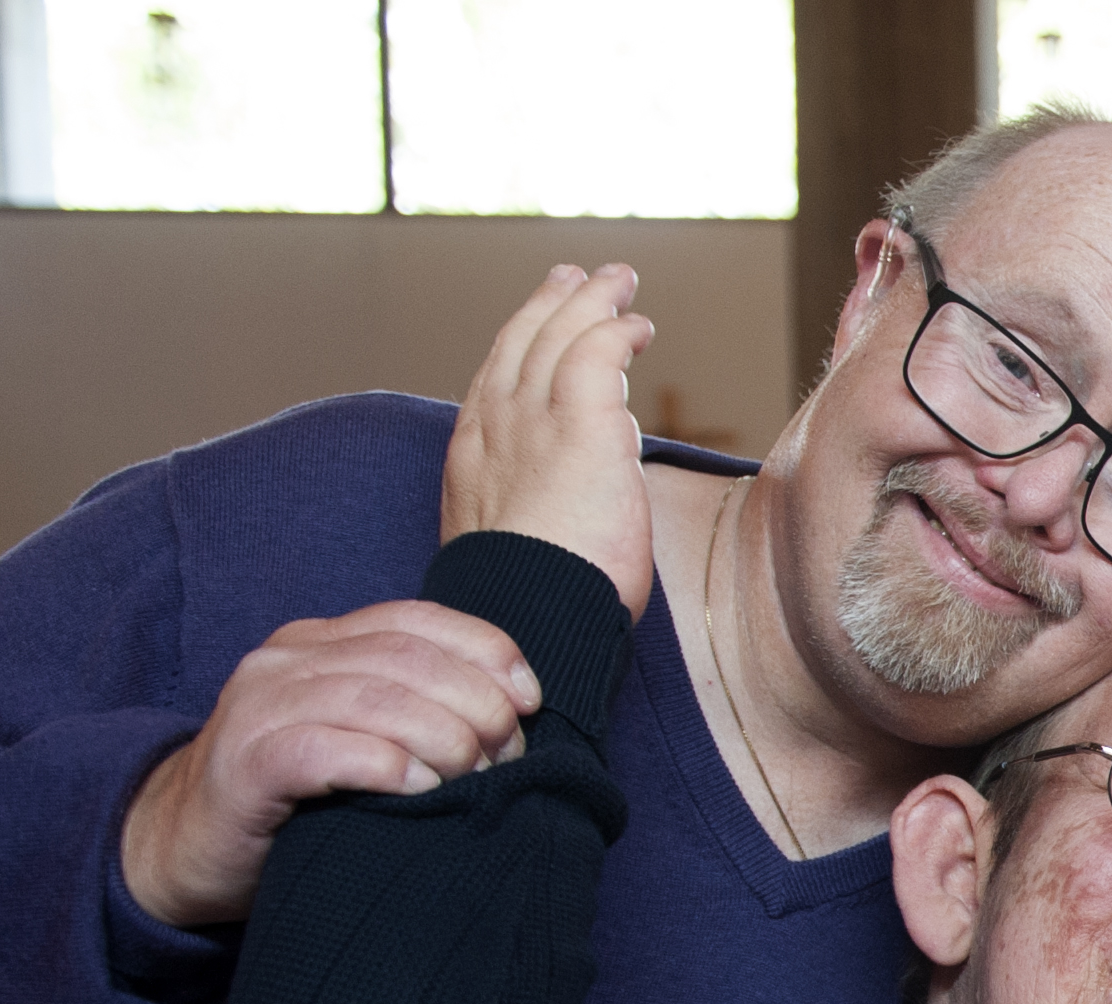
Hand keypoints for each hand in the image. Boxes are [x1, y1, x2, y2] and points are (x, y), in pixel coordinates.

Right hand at [121, 602, 540, 927]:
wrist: (185, 851)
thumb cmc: (295, 802)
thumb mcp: (357, 739)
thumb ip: (411, 713)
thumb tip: (512, 725)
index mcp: (323, 642)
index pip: (417, 619)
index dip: (485, 650)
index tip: (530, 699)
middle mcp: (289, 660)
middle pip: (405, 658)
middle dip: (474, 701)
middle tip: (506, 754)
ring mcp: (260, 707)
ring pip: (371, 697)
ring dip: (440, 734)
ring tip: (474, 773)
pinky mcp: (243, 764)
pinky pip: (320, 750)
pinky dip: (382, 765)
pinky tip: (420, 789)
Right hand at [442, 263, 656, 619]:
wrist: (524, 617)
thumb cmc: (528, 607)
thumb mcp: (511, 552)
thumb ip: (532, 517)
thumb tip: (569, 517)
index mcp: (472, 459)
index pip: (495, 382)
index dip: (520, 345)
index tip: (540, 324)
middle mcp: (494, 426)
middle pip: (522, 343)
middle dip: (552, 304)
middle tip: (578, 278)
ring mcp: (533, 419)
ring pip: (560, 334)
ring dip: (593, 302)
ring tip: (621, 283)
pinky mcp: (580, 422)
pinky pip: (598, 350)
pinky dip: (617, 330)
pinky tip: (639, 327)